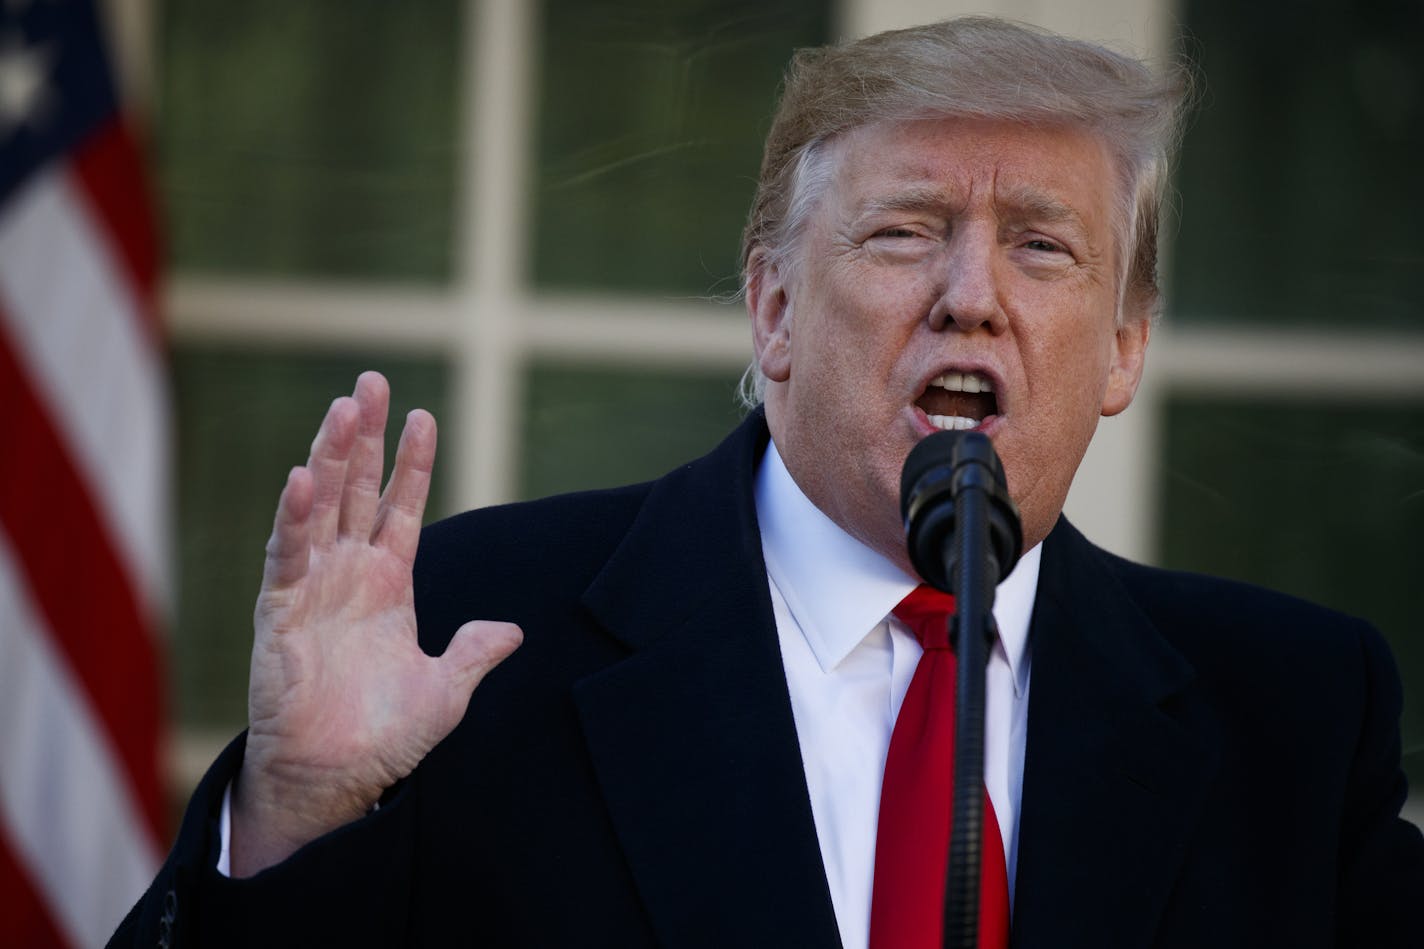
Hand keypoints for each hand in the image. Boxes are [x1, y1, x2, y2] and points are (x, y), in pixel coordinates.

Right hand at [229, 372, 521, 876]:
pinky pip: (288, 554)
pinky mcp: (282, 610)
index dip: (412, 463)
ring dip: (331, 456)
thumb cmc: (384, 738)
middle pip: (358, 489)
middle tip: (371, 381)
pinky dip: (295, 516)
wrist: (336, 780)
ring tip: (344, 407)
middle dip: (365, 436)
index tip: (425, 416)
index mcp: (389, 584)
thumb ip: (474, 653)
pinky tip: (305, 477)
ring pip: (322, 506)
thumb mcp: (446, 690)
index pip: (402, 507)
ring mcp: (314, 587)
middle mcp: (350, 575)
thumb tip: (513, 630)